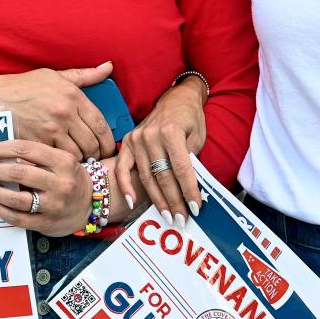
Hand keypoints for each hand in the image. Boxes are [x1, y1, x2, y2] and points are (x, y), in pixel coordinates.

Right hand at [0, 63, 115, 160]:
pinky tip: (61, 158)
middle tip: (96, 156)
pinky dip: (62, 160)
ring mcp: (51, 129)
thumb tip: (108, 67)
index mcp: (73, 96)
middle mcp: (65, 113)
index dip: (109, 141)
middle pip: (92, 143)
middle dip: (97, 153)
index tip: (109, 148)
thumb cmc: (26, 86)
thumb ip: (85, 75)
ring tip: (79, 158)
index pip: (101, 124)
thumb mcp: (56, 76)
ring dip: (80, 158)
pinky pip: (58, 157)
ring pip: (78, 154)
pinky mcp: (38, 142)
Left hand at [0, 140, 92, 236]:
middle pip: (19, 172)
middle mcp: (60, 183)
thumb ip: (35, 155)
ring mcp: (54, 205)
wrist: (92, 203)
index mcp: (62, 161)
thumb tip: (2, 151)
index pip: (25, 149)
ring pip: (16, 198)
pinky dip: (1, 210)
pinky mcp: (47, 223)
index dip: (1, 150)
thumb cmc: (69, 176)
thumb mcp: (60, 159)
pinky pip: (18, 218)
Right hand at [114, 77, 206, 225]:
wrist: (175, 99)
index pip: (181, 169)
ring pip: (146, 177)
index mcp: (170, 131)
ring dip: (157, 199)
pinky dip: (125, 186)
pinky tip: (131, 202)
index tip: (195, 209)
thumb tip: (191, 192)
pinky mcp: (127, 142)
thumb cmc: (189, 119)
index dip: (189, 191)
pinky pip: (123, 168)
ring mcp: (136, 139)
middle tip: (181, 220)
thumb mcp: (197, 137)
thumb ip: (191, 161)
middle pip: (163, 176)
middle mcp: (150, 135)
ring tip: (166, 216)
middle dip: (174, 201)